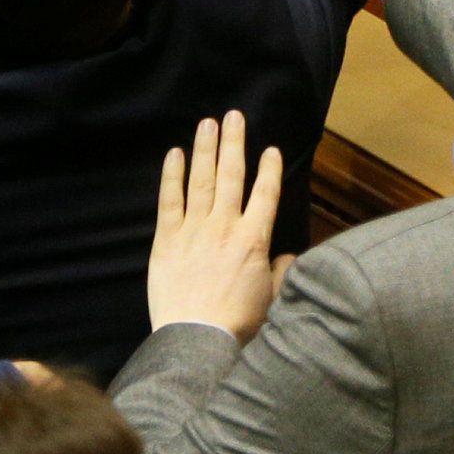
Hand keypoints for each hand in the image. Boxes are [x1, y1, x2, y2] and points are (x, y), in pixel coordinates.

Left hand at [145, 110, 288, 340]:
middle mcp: (225, 226)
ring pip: (202, 180)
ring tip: (208, 123)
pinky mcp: (167, 240)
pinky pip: (169, 201)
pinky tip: (174, 154)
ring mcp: (194, 230)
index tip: (271, 149)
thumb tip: (287, 257)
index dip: (270, 169)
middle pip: (232, 175)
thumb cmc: (237, 323)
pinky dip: (172, 176)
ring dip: (205, 149)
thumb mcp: (272, 298)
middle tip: (233, 115)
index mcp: (254, 239)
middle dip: (234, 143)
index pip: (266, 194)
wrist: (196, 338)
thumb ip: (281, 272)